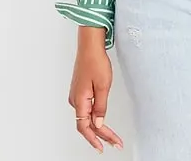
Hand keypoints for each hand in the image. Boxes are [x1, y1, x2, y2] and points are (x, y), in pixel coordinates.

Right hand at [68, 26, 122, 152]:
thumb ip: (101, 106)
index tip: (105, 146)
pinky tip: (102, 121)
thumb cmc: (95, 61)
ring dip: (99, 127)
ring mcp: (77, 95)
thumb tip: (99, 123)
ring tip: (111, 136)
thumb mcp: (103, 85)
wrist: (90, 45)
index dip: (96, 139)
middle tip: (115, 143)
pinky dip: (95, 117)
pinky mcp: (80, 90)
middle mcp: (75, 100)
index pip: (86, 127)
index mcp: (79, 100)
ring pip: (87, 117)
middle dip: (101, 135)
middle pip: (86, 124)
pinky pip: (86, 109)